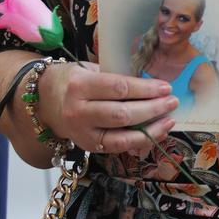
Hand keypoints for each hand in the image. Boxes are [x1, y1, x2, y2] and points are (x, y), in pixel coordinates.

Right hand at [36, 61, 178, 153]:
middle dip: (152, 109)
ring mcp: (82, 133)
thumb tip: (152, 85)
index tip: (165, 87)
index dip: (146, 89)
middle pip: (122, 114)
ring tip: (169, 119)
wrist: (45, 102)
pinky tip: (157, 133)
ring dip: (151, 129)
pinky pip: (118, 148)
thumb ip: (117, 78)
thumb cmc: (75, 81)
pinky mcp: (88, 147)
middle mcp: (79, 111)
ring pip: (122, 136)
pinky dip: (140, 141)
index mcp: (80, 85)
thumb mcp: (91, 70)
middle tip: (172, 102)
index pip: (119, 88)